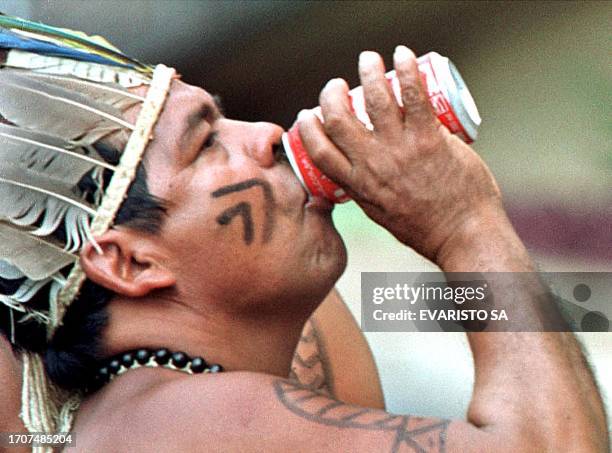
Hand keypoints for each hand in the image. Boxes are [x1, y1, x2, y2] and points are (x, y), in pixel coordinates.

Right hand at [297, 46, 503, 260]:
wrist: (464, 236)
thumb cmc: (426, 229)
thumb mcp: (381, 214)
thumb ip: (367, 193)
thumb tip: (359, 177)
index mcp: (358, 185)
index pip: (319, 151)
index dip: (308, 128)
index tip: (308, 114)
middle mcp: (374, 165)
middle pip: (338, 119)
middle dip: (331, 93)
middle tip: (338, 84)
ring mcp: (401, 151)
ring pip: (373, 101)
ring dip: (367, 72)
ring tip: (367, 60)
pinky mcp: (429, 140)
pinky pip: (414, 96)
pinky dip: (407, 71)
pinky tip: (403, 54)